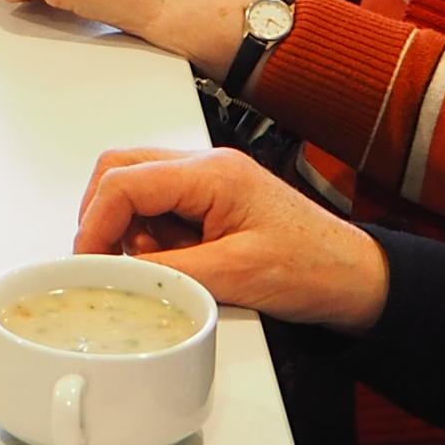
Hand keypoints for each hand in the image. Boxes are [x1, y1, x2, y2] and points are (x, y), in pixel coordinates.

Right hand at [75, 147, 390, 328]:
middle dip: (101, 216)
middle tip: (101, 259)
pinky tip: (169, 264)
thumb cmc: (314, 267)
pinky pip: (160, 209)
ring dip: (126, 228)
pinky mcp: (213, 202)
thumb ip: (168, 271)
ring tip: (148, 266)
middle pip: (121, 170)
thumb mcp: (234, 276)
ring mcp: (209, 182)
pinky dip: (149, 237)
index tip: (87, 260)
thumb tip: (116, 273)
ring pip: (137, 188)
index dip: (94, 222)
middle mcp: (207, 167)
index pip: (124, 180)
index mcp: (212, 173)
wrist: (356, 277)